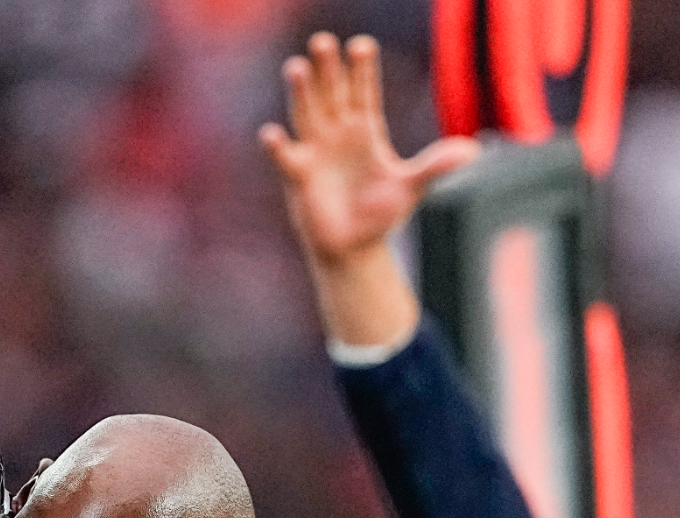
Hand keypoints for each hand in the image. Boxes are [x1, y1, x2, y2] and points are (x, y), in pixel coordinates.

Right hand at [260, 34, 478, 267]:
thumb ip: (436, 166)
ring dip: (301, 93)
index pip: (364, 92)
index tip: (362, 45)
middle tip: (323, 41)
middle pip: (332, 93)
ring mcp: (316, 153)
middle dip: (327, 68)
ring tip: (296, 67)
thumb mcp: (412, 188)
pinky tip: (272, 134)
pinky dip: (278, 147)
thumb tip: (472, 151)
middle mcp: (337, 134)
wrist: (354, 249)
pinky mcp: (299, 177)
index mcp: (365, 130)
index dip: (362, 69)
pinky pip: (286, 158)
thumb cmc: (381, 216)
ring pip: (306, 114)